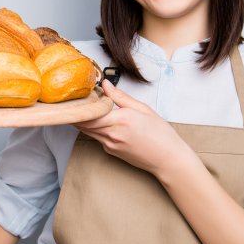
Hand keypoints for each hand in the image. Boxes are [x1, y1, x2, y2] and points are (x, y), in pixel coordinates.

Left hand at [71, 79, 189, 174]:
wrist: (167, 159)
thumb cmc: (160, 134)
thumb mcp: (143, 109)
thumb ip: (120, 96)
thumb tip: (105, 84)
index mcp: (120, 120)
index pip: (89, 112)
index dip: (80, 104)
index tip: (79, 94)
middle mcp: (111, 134)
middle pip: (82, 123)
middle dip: (77, 111)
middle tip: (76, 99)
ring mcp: (109, 145)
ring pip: (87, 130)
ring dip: (83, 120)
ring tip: (84, 107)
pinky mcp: (110, 151)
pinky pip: (96, 137)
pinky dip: (93, 128)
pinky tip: (98, 120)